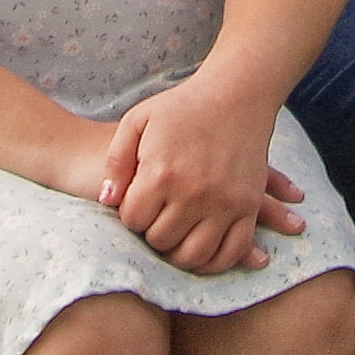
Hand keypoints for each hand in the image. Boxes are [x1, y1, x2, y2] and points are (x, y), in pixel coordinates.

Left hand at [84, 82, 306, 275]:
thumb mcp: (137, 121)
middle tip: (156, 219)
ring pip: (194, 255)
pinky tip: (203, 252)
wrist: (236, 94)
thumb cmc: (182, 106)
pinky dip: (215, 261)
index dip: (130, 215)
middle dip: (152, 233)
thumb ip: (116, 161)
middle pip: (161, 241)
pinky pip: (232, 251)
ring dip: (180, 253)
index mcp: (162, 172)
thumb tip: (107, 200)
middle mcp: (193, 192)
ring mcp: (224, 202)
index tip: (138, 203)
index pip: (133, 220)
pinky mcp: (248, 206)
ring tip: (175, 236)